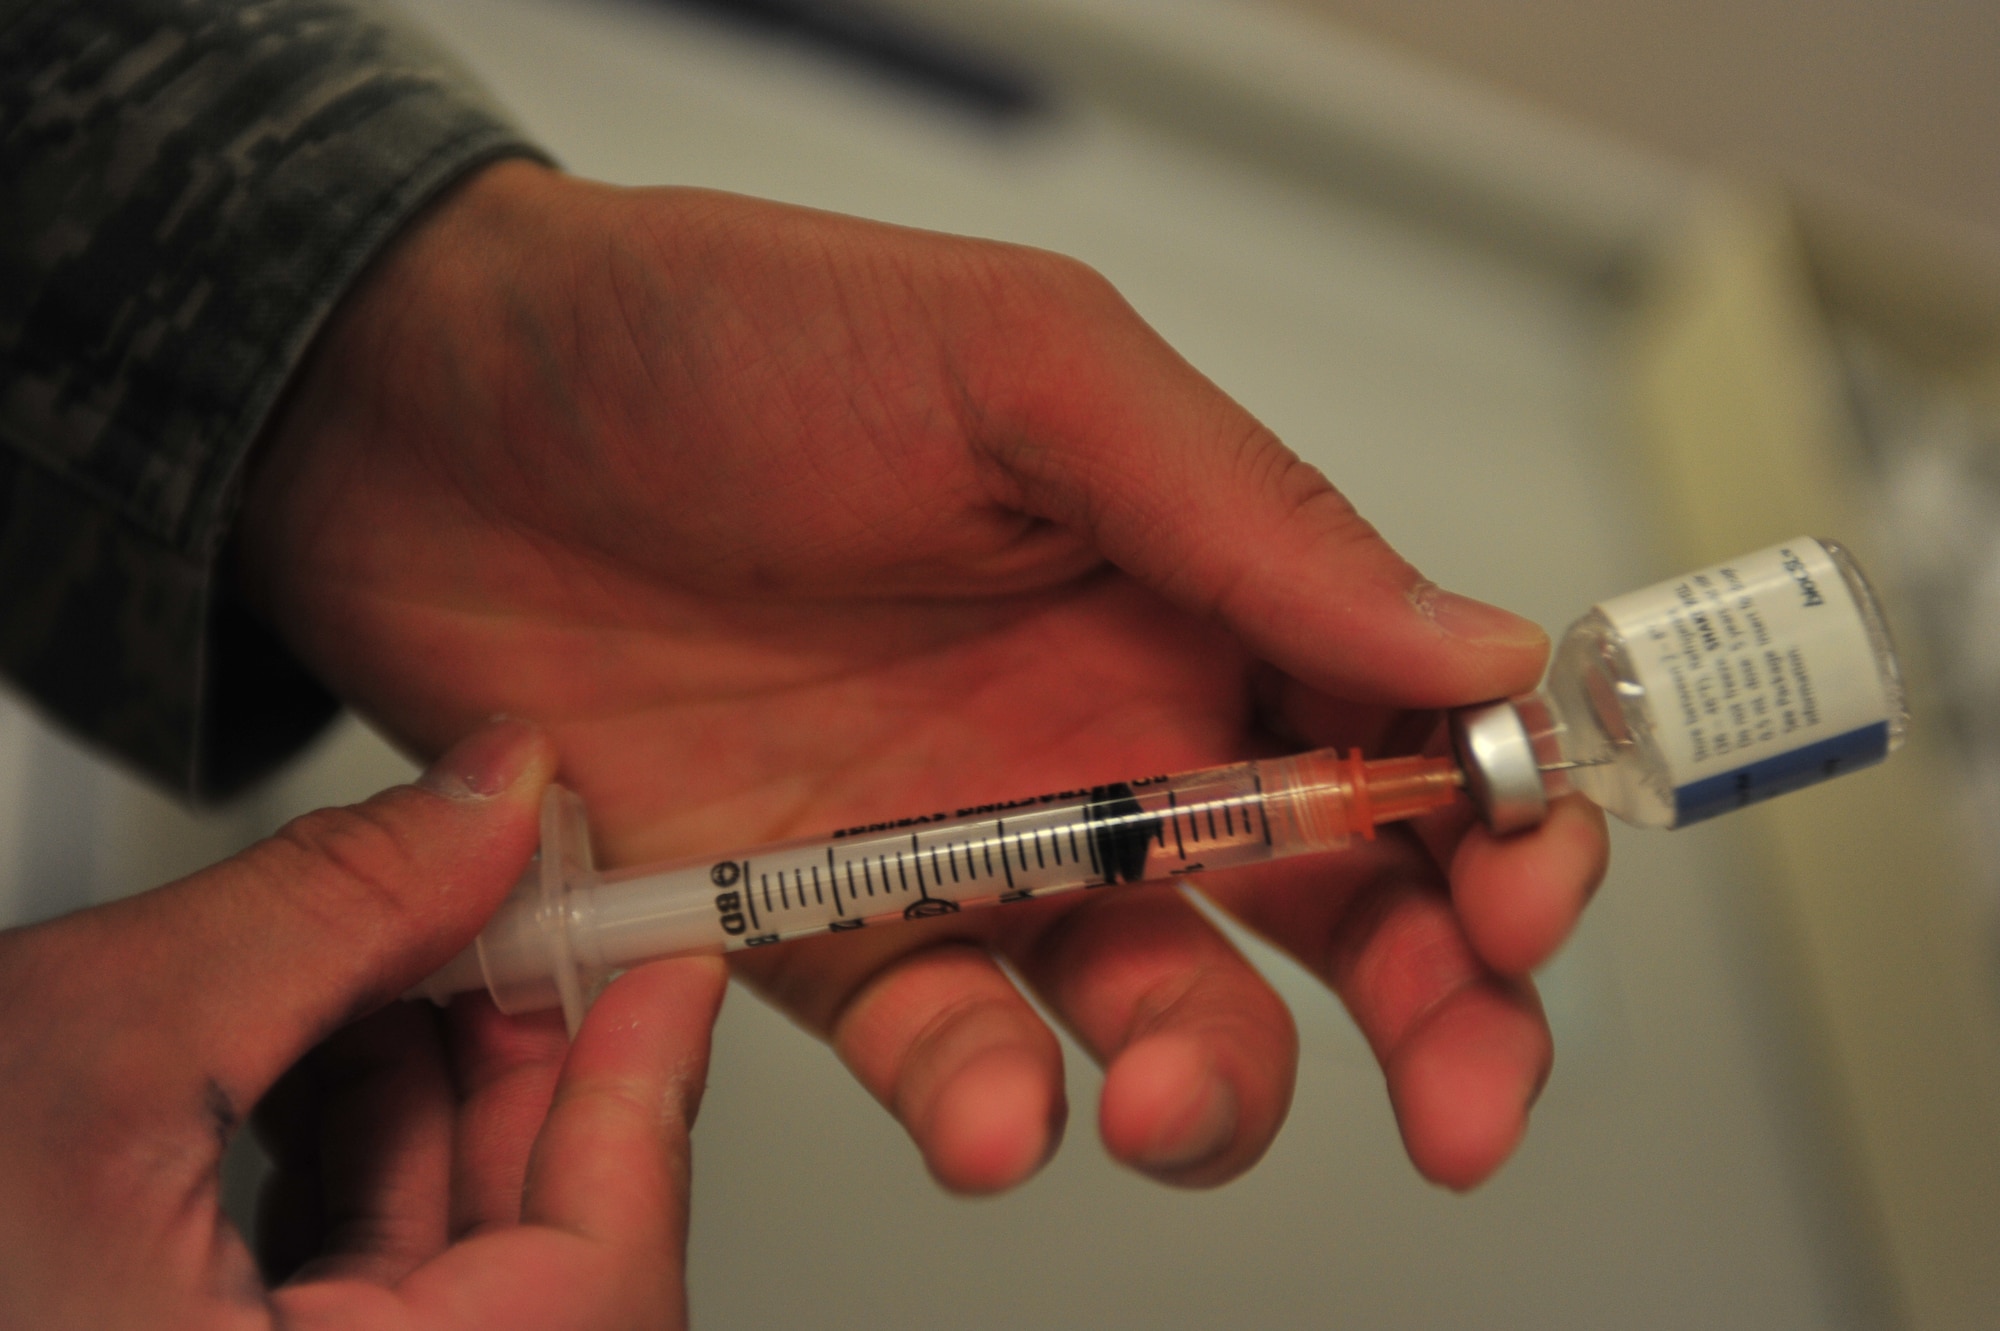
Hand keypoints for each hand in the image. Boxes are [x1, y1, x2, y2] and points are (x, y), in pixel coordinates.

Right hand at [0, 721, 724, 1329]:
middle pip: (532, 1269)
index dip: (645, 1093)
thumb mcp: (86, 1048)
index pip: (596, 1290)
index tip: (669, 952)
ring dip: (442, 1096)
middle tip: (534, 914)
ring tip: (422, 944)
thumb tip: (490, 805)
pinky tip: (332, 1039)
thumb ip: (322, 913)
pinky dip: (354, 1163)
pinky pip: (348, 1295)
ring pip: (441, 1275)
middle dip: (534, 1064)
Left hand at [238, 161, 1607, 1194]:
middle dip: (1437, 1011)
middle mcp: (1108, 723)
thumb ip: (1246, 512)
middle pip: (1338, 903)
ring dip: (1209, 1085)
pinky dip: (989, 1105)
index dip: (1501, 820)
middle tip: (1462, 1093)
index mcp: (1188, 578)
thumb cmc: (717, 339)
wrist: (425, 418)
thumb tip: (1472, 644)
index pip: (1409, 720)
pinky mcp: (831, 928)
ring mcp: (978, 839)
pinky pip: (953, 1052)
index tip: (1524, 890)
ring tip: (1156, 1094)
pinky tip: (994, 1110)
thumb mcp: (1016, 366)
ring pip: (1168, 1009)